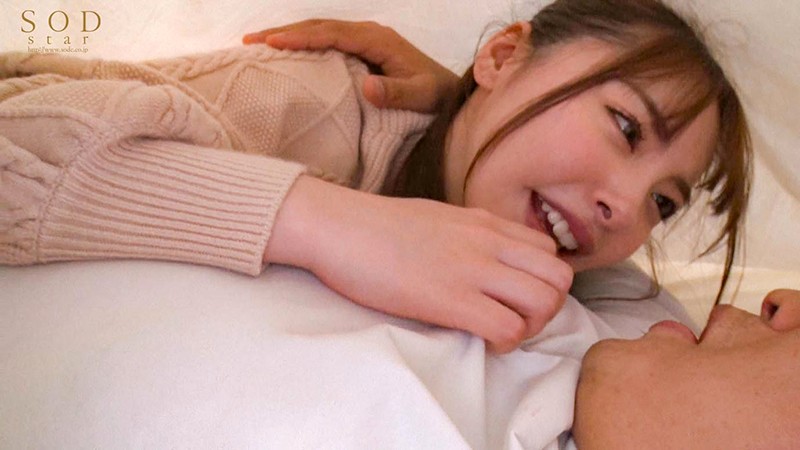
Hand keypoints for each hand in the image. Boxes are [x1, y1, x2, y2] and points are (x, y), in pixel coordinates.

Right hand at [243, 19, 458, 112]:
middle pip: (319, 27)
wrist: (450, 94)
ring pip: (319, 33)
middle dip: (283, 33)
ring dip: (288, 37)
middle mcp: (368, 34)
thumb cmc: (437, 97)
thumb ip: (398, 93)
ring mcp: (363, 41)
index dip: (301, 37)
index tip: (272, 43)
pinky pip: (326, 44)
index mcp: (377, 40)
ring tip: (255, 45)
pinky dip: (302, 46)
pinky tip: (284, 56)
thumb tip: (368, 86)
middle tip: (248, 42)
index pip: (332, 33)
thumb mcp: (422, 97)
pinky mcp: (360, 52)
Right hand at [266, 177, 573, 352]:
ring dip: (532, 326)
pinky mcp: (452, 299)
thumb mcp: (438, 218)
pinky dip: (506, 342)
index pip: (547, 251)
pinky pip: (510, 328)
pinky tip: (482, 339)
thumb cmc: (377, 226)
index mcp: (484, 223)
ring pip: (546, 302)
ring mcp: (473, 269)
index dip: (540, 280)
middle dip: (548, 307)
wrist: (340, 227)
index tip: (515, 296)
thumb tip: (481, 257)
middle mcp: (489, 242)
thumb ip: (469, 235)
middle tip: (516, 318)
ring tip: (502, 330)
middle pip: (559, 278)